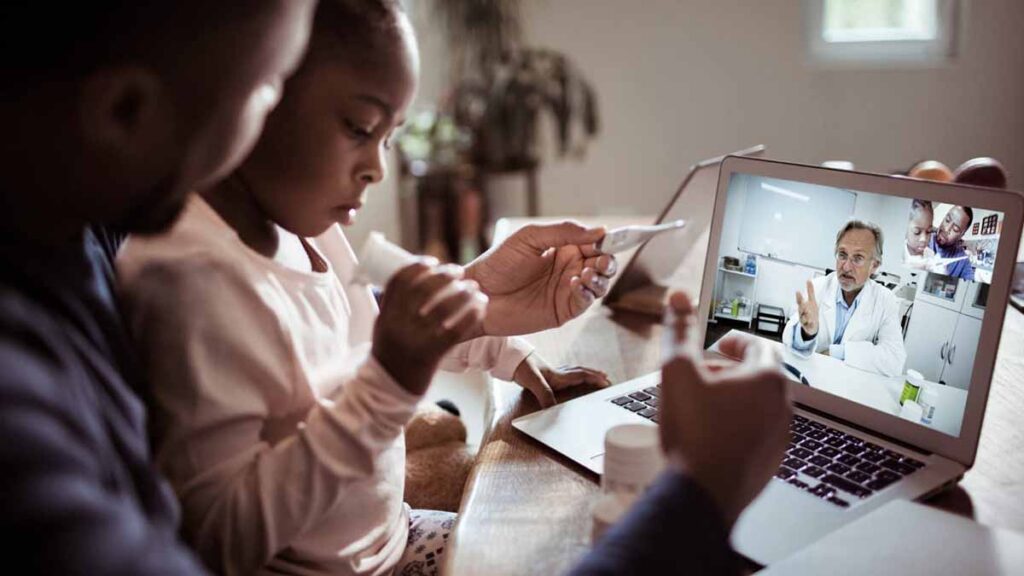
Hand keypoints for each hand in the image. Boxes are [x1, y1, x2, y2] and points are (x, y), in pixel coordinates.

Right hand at [373, 262, 487, 394]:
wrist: (388, 392)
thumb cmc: (391, 356)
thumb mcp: (385, 327)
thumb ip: (396, 305)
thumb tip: (414, 280)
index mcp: (386, 314)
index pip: (400, 279)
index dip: (418, 265)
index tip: (434, 261)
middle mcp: (397, 323)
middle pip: (424, 288)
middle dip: (445, 275)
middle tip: (459, 272)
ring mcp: (414, 339)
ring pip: (443, 307)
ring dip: (463, 294)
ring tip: (475, 289)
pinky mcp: (431, 354)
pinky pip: (455, 330)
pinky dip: (471, 315)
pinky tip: (481, 308)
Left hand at [464, 222, 616, 335]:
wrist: (479, 294)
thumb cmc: (498, 263)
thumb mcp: (530, 238)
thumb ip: (564, 232)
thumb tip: (599, 230)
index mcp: (563, 248)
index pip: (594, 243)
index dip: (605, 240)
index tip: (608, 239)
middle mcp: (569, 268)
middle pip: (602, 264)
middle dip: (607, 261)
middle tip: (600, 260)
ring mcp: (567, 290)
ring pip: (599, 284)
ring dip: (600, 277)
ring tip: (585, 273)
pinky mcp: (563, 311)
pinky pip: (585, 302)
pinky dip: (586, 293)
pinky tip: (575, 284)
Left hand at [512, 353, 610, 407]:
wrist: (509, 358)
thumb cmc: (521, 366)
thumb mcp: (532, 381)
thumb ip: (544, 394)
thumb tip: (552, 409)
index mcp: (558, 375)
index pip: (581, 375)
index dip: (594, 378)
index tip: (606, 382)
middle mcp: (558, 373)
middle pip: (581, 372)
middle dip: (595, 375)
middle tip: (607, 379)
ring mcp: (552, 372)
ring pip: (574, 371)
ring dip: (586, 374)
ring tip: (595, 376)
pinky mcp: (546, 373)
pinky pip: (566, 373)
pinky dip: (574, 374)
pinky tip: (571, 377)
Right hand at [660, 292, 790, 529]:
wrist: (701, 495)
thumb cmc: (694, 433)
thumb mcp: (676, 372)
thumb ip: (678, 332)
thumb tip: (678, 298)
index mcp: (767, 379)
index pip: (758, 345)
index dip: (733, 341)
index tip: (716, 346)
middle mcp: (782, 407)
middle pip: (759, 376)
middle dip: (730, 371)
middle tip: (701, 376)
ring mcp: (780, 438)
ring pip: (758, 407)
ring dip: (733, 400)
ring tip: (701, 407)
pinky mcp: (770, 463)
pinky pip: (756, 434)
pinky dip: (736, 427)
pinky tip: (708, 437)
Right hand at [795, 280, 818, 337]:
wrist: (812, 325)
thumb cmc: (811, 311)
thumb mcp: (812, 301)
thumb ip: (810, 291)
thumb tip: (809, 280)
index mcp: (803, 306)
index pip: (800, 301)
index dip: (799, 297)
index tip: (798, 292)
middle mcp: (802, 313)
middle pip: (800, 309)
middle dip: (802, 307)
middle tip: (803, 304)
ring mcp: (804, 320)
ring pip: (803, 318)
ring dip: (805, 316)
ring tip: (808, 314)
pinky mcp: (808, 326)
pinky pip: (808, 326)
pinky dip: (810, 324)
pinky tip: (812, 322)